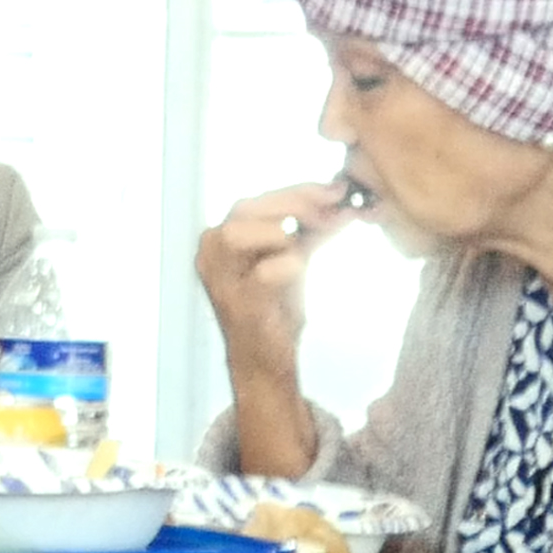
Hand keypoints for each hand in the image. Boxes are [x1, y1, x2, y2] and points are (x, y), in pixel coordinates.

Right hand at [196, 181, 354, 369]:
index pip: (255, 200)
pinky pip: (263, 273)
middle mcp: (210, 256)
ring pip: (238, 233)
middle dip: (293, 204)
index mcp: (220, 240)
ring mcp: (220, 281)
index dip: (297, 191)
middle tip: (331, 211)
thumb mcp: (293, 259)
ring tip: (305, 247)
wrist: (265, 361)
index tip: (334, 190)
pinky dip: (288, 265)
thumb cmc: (275, 309)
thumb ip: (311, 231)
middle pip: (245, 209)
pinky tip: (301, 269)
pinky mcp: (240, 305)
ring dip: (279, 232)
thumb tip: (341, 204)